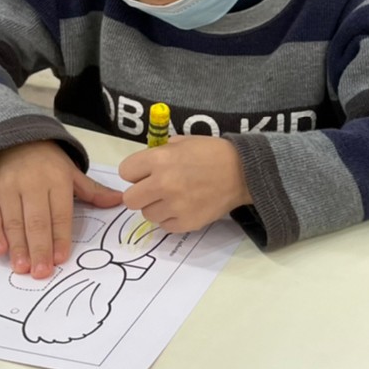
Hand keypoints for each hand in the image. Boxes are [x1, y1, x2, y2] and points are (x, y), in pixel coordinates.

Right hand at [0, 141, 122, 278]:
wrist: (9, 138)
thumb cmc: (45, 161)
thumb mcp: (70, 172)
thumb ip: (92, 191)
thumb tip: (120, 201)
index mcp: (56, 180)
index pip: (60, 214)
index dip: (60, 237)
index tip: (61, 258)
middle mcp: (31, 184)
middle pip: (36, 221)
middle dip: (39, 248)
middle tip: (41, 272)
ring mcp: (6, 187)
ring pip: (13, 221)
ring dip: (18, 247)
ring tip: (22, 268)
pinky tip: (0, 250)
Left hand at [119, 137, 252, 233]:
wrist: (243, 172)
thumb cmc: (213, 153)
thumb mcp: (183, 142)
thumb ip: (161, 153)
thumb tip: (146, 166)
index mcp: (160, 159)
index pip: (125, 172)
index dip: (135, 172)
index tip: (146, 173)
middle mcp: (163, 184)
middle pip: (130, 199)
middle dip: (140, 194)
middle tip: (155, 190)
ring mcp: (175, 206)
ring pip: (147, 215)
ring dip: (157, 207)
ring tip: (175, 199)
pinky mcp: (186, 223)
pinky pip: (165, 226)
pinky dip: (172, 219)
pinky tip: (185, 208)